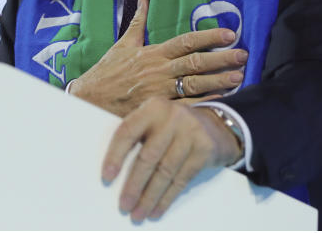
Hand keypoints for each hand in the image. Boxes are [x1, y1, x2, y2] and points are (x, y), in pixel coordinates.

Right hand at [69, 0, 246, 116]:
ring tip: (239, 76)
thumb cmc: (107, 72)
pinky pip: (185, 107)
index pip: (186, 41)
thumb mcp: (122, 44)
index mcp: (152, 53)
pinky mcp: (158, 110)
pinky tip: (221, 101)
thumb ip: (137, 21)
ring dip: (218, 81)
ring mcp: (159, 92)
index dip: (209, 37)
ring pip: (194, 85)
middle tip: (243, 54)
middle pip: (195, 62)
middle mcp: (159, 71)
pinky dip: (203, 104)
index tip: (229, 34)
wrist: (89, 99)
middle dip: (221, 58)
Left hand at [102, 98, 241, 222]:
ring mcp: (191, 132)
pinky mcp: (205, 149)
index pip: (128, 131)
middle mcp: (172, 117)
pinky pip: (182, 179)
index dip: (115, 155)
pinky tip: (157, 209)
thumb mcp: (155, 122)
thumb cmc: (172, 128)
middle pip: (148, 156)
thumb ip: (139, 137)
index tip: (106, 177)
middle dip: (134, 185)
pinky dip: (167, 198)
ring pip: (165, 172)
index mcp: (152, 108)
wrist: (215, 126)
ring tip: (138, 213)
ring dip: (150, 197)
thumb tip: (116, 174)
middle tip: (124, 205)